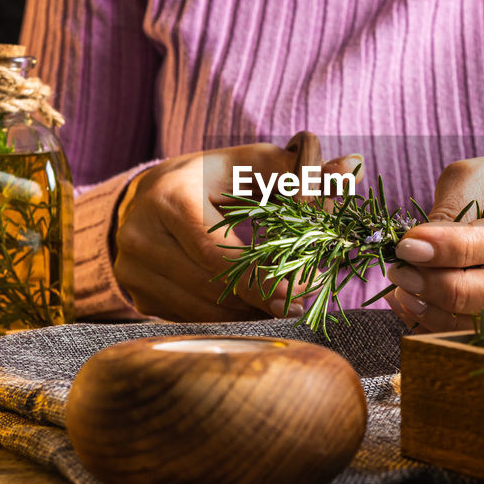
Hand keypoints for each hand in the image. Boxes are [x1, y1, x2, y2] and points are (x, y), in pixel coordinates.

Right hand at [113, 140, 361, 320]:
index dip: (263, 280)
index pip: (220, 256)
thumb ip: (302, 173)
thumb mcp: (255, 167)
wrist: (147, 194)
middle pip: (211, 288)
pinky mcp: (134, 293)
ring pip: (200, 309)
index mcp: (170, 198)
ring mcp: (132, 269)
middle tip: (300, 304)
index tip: (302, 292)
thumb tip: (351, 166)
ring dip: (245, 312)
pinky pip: (187, 317)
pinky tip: (247, 306)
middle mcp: (139, 235)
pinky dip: (222, 316)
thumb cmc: (214, 177)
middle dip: (262, 299)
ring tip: (279, 304)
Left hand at [384, 156, 483, 332]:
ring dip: (442, 313)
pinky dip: (445, 326)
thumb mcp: (483, 177)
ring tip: (403, 290)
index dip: (458, 248)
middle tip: (402, 272)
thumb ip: (455, 210)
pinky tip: (416, 306)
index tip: (409, 247)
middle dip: (448, 287)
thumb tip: (420, 253)